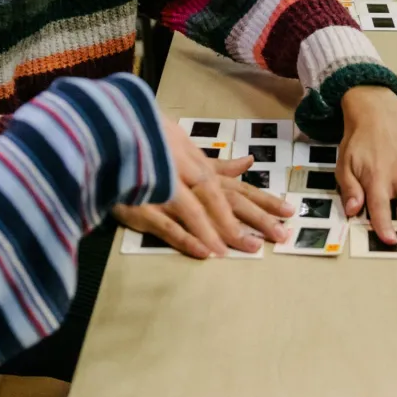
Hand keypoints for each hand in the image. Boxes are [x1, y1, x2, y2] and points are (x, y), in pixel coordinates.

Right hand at [113, 120, 293, 258]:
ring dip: (227, 231)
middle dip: (257, 218)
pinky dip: (188, 238)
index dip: (265, 199)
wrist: (106, 144)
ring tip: (250, 250)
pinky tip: (206, 252)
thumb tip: (249, 161)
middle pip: (229, 199)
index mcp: (201, 170)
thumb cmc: (151, 151)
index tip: (291, 212)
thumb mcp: (187, 154)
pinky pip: (169, 225)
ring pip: (202, 213)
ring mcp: (167, 192)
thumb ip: (217, 164)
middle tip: (282, 236)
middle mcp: (189, 179)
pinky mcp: (145, 207)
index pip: (238, 187)